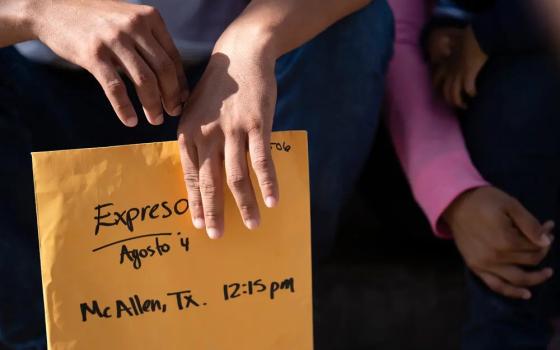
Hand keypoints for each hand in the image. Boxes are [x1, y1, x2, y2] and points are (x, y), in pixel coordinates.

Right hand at [32, 0, 187, 125]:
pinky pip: (115, 88)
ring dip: (153, 105)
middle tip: (173, 113)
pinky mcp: (93, 54)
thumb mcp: (129, 19)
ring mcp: (114, 39)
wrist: (53, 8)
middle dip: (171, 96)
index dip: (179, 82)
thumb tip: (174, 78)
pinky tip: (130, 121)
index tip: (181, 100)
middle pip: (163, 70)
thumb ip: (150, 41)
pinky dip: (124, 108)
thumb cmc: (97, 19)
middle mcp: (135, 26)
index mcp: (150, 17)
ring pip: (144, 80)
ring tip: (156, 120)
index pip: (172, 57)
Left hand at [177, 43, 278, 238]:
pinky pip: (261, 161)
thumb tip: (199, 173)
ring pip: (236, 177)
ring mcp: (232, 130)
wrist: (240, 56)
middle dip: (214, 212)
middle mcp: (207, 135)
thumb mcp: (194, 112)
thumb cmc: (217, 89)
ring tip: (253, 224)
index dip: (195, 202)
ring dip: (244, 204)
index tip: (198, 224)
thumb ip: (196, 141)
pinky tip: (273, 200)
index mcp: (189, 133)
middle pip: (210, 182)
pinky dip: (268, 183)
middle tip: (217, 235)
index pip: (190, 176)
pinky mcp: (256, 125)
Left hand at [432, 25, 487, 108]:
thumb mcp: (455, 43)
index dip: (436, 86)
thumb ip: (452, 47)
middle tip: (455, 104)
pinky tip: (475, 95)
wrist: (478, 36)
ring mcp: (458, 74)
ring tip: (465, 106)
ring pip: (454, 94)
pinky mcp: (468, 75)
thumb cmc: (469, 37)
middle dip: (449, 100)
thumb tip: (451, 46)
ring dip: (459, 102)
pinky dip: (471, 94)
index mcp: (446, 64)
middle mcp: (450, 71)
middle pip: (445, 91)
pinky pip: (468, 90)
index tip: (440, 92)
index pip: (436, 78)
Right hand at [443, 186, 554, 298]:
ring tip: (547, 273)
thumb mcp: (510, 204)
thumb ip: (530, 224)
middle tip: (546, 240)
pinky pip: (496, 285)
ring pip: (517, 279)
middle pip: (529, 261)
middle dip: (542, 250)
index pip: (535, 246)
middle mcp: (496, 257)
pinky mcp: (475, 267)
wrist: (455, 204)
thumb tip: (546, 241)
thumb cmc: (483, 201)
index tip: (549, 227)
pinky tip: (525, 294)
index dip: (546, 237)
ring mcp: (484, 264)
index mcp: (506, 240)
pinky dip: (511, 292)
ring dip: (535, 279)